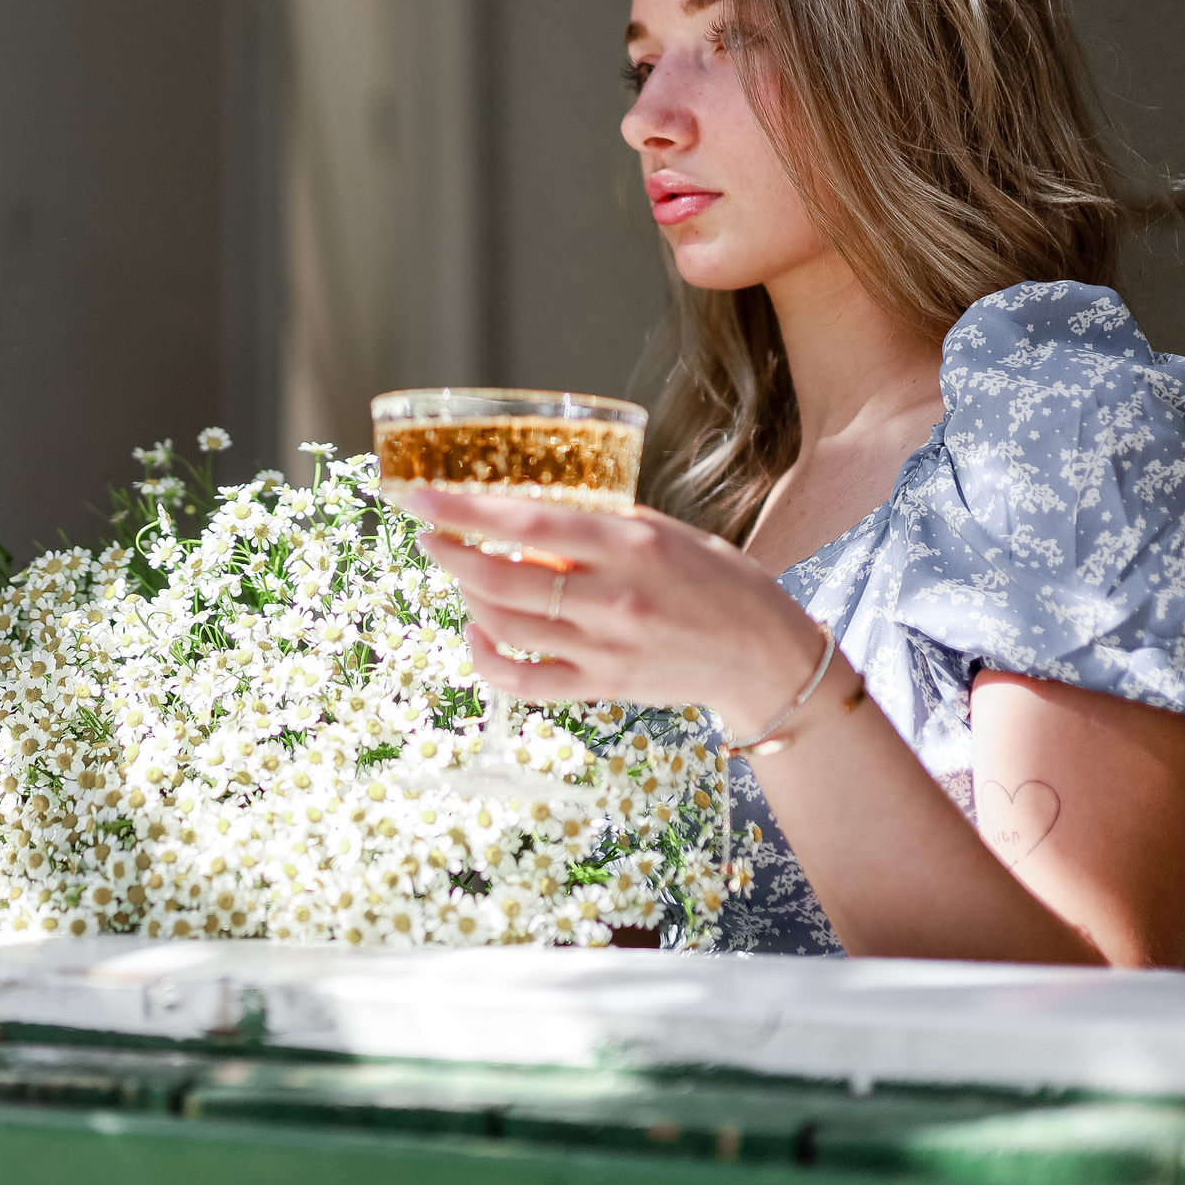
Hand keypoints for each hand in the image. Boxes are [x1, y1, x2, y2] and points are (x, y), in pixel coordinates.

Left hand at [395, 488, 822, 730]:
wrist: (763, 655)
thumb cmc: (717, 581)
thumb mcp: (664, 530)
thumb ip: (600, 521)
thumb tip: (530, 506)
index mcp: (629, 544)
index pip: (528, 521)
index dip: (465, 510)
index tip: (420, 497)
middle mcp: (611, 597)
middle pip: (501, 578)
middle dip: (450, 553)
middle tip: (429, 535)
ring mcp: (603, 647)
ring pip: (505, 625)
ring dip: (467, 596)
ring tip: (461, 573)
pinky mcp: (601, 686)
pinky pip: (523, 679)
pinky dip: (487, 658)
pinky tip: (476, 633)